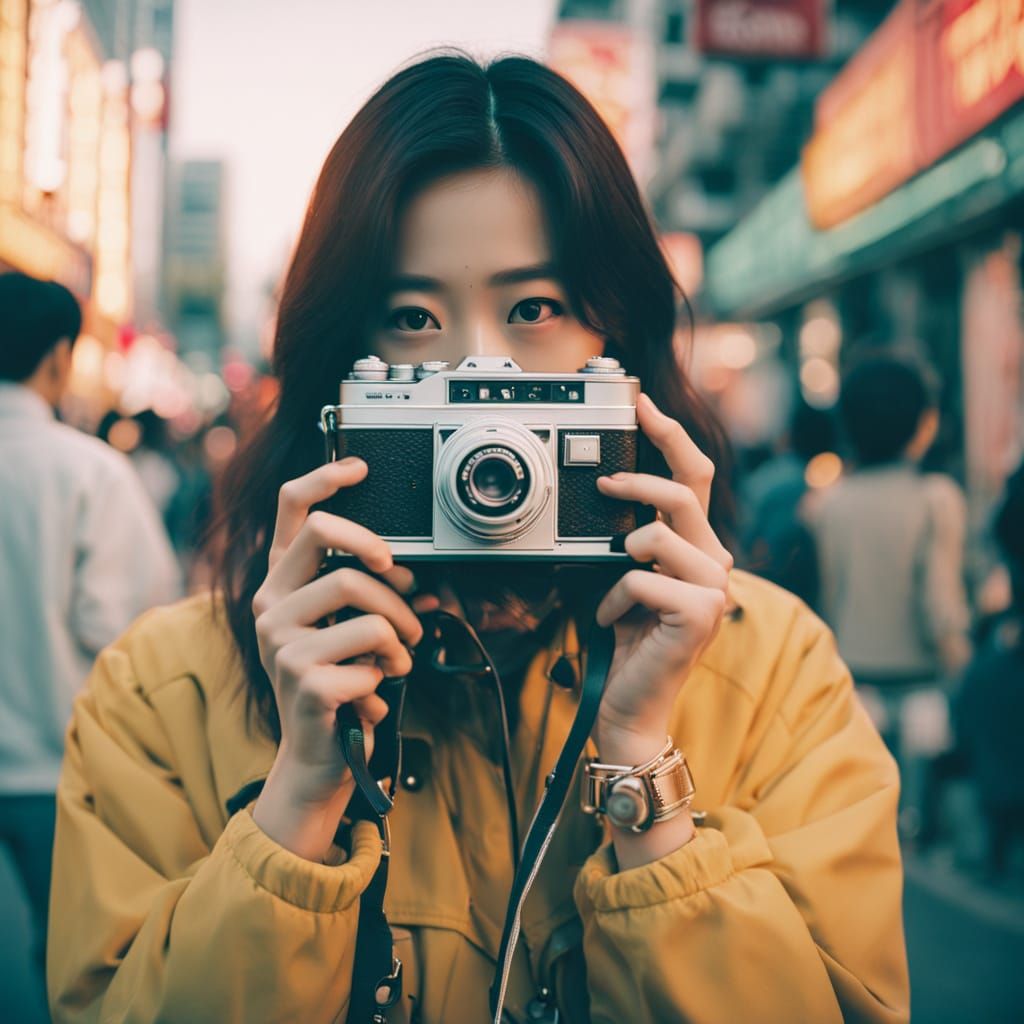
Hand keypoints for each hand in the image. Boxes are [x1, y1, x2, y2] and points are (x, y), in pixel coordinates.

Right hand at [250, 458, 422, 860]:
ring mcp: (281, 642)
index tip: (361, 468)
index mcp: (281, 583)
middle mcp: (271, 604)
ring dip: (401, 635)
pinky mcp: (303, 678)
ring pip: (368, 605)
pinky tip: (372, 694)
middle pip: (332, 541)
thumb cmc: (338, 682)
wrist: (319, 755)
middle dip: (389, 568)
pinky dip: (388, 676)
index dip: (324, 477)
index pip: (290, 509)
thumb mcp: (346, 628)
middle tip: (411, 598)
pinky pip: (374, 656)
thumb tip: (418, 576)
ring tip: (397, 659)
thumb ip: (365, 593)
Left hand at [593, 394, 732, 764]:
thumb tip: (613, 489)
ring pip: (656, 535)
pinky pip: (640, 578)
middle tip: (604, 483)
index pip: (695, 479)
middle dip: (636, 481)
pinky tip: (617, 623)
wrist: (630, 703)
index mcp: (699, 548)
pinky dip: (614, 601)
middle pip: (683, 492)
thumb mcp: (626, 576)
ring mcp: (714, 588)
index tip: (643, 404)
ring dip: (620, 563)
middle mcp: (715, 563)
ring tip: (615, 598)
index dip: (671, 436)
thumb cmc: (628, 640)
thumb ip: (633, 537)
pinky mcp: (701, 613)